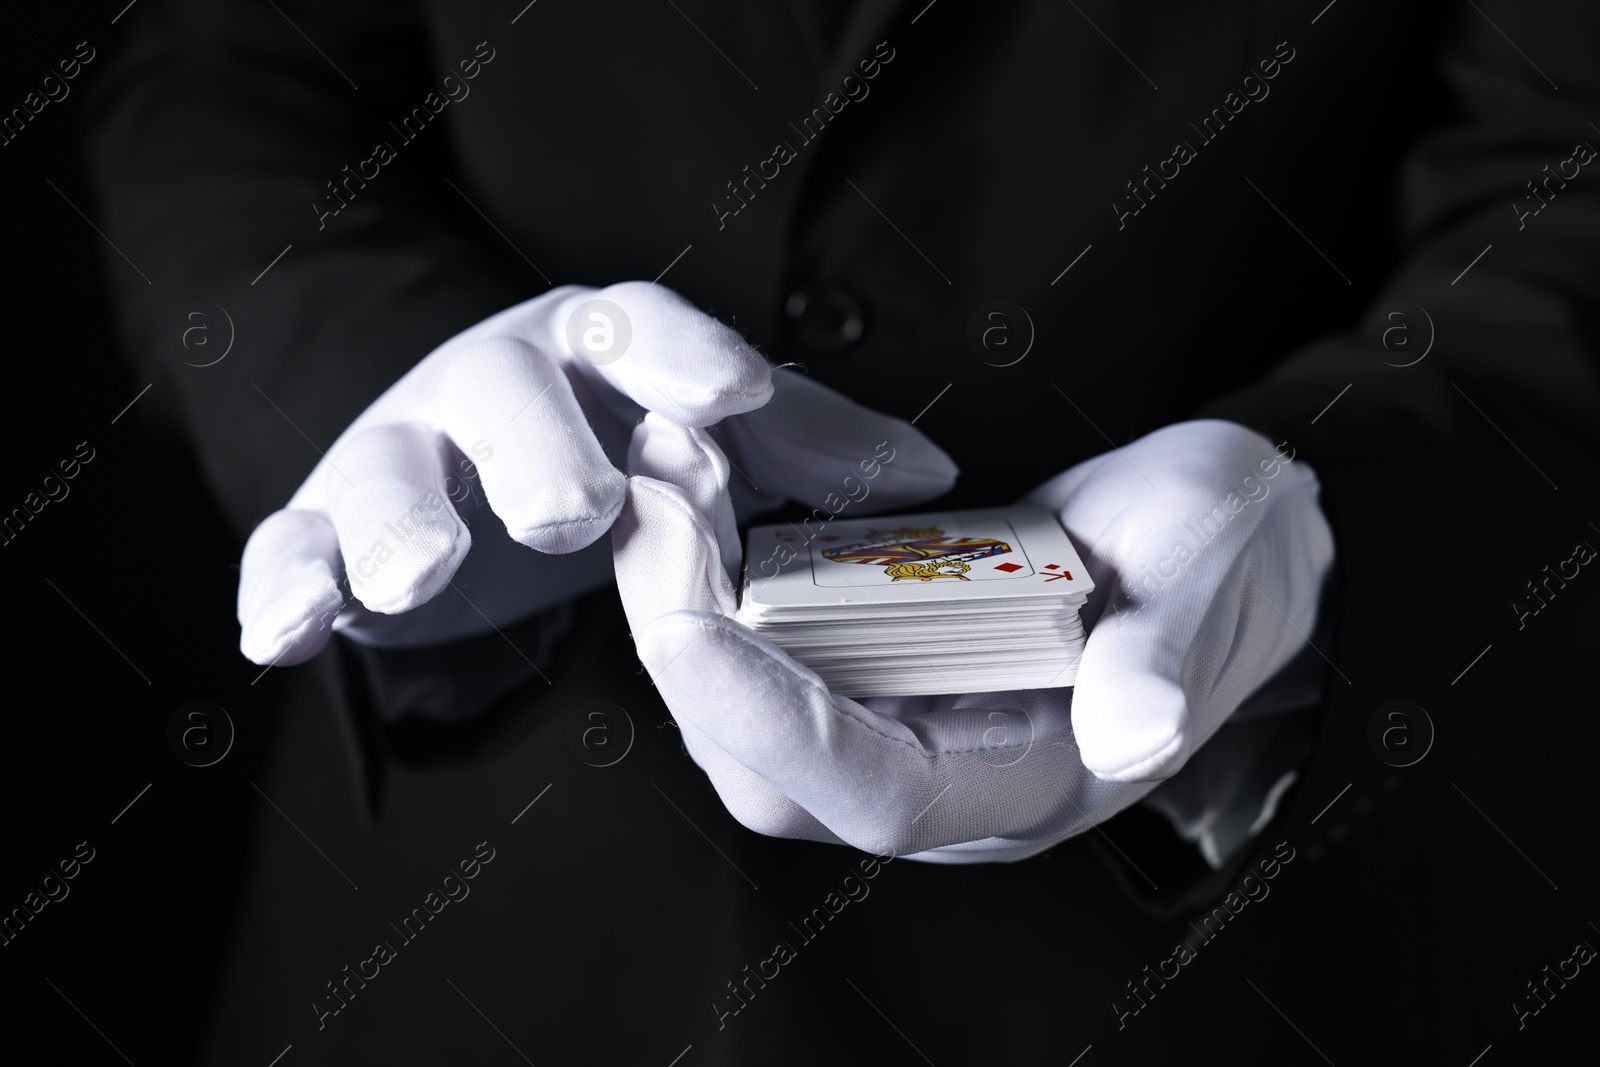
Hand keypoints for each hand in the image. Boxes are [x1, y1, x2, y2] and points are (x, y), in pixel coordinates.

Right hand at [237, 282, 956, 664]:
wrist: (472, 461)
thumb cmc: (614, 443)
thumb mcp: (710, 438)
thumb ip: (808, 452)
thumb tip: (931, 478)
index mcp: (596, 353)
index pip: (639, 332)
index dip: (684, 358)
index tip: (736, 398)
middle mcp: (495, 386)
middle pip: (508, 397)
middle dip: (540, 451)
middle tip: (577, 515)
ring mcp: (404, 449)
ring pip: (391, 466)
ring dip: (402, 518)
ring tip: (423, 574)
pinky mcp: (329, 520)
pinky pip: (292, 541)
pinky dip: (285, 582)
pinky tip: (282, 637)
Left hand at [613, 418, 1332, 862]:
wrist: (1222, 534)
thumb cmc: (1226, 558)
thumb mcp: (1212, 577)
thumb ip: (1169, 655)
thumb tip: (1134, 733)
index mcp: (1026, 780)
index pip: (869, 788)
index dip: (771, 719)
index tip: (686, 618)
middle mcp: (939, 770)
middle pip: (765, 759)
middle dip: (687, 633)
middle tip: (659, 490)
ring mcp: (895, 718)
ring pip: (740, 700)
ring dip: (683, 590)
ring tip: (668, 464)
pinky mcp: (867, 661)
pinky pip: (759, 639)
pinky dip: (715, 565)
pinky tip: (705, 480)